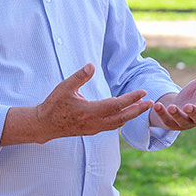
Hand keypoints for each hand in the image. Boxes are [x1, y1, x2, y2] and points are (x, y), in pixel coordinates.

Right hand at [1, 63, 151, 144]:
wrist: (44, 125)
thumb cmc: (53, 104)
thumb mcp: (64, 87)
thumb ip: (79, 76)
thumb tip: (91, 65)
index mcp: (89, 111)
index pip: (116, 105)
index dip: (131, 99)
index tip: (143, 92)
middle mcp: (94, 123)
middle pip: (122, 118)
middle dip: (137, 110)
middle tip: (150, 103)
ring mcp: (93, 129)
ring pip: (117, 124)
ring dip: (131, 116)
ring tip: (142, 108)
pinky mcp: (92, 131)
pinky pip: (111, 126)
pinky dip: (121, 120)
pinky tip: (126, 114)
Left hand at [149, 61, 195, 130]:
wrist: (177, 106)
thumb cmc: (192, 95)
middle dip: (193, 112)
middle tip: (188, 106)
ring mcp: (184, 121)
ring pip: (182, 120)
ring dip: (177, 114)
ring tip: (171, 107)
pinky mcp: (171, 123)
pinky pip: (166, 120)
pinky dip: (161, 113)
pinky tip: (156, 104)